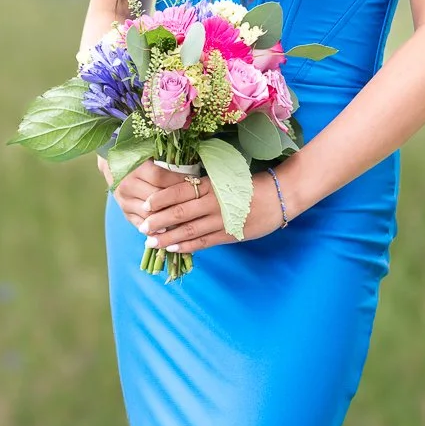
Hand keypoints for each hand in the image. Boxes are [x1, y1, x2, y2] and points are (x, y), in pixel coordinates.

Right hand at [107, 157, 199, 224]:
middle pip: (156, 199)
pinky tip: (170, 229)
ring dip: (168, 220)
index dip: (178, 180)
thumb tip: (190, 173)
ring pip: (150, 215)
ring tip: (186, 220)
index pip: (160, 177)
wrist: (112, 167)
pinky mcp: (125, 214)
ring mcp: (125, 202)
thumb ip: (166, 162)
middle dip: (176, 202)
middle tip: (194, 204)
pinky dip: (157, 229)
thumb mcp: (149, 155)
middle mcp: (128, 186)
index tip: (194, 182)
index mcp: (135, 169)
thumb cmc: (137, 159)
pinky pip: (142, 225)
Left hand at [139, 167, 288, 254]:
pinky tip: (173, 248)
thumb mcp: (226, 177)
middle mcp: (215, 202)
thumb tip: (179, 191)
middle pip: (180, 212)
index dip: (160, 199)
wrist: (281, 194)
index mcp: (212, 184)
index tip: (145, 206)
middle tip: (142, 228)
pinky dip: (187, 246)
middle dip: (159, 221)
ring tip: (152, 242)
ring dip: (168, 237)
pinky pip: (204, 242)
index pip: (180, 191)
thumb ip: (205, 185)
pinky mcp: (231, 234)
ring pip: (190, 230)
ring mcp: (223, 220)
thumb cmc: (252, 183)